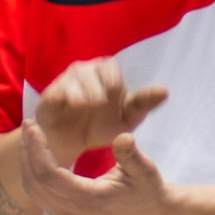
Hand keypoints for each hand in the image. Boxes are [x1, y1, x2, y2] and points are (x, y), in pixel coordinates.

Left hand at [17, 111, 179, 214]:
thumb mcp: (146, 170)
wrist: (145, 213)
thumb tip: (123, 137)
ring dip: (26, 160)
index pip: (50, 176)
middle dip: (28, 151)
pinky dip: (30, 171)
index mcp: (90, 200)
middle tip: (28, 124)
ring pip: (32, 189)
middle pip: (36, 182)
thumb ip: (132, 155)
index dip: (38, 150)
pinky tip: (33, 151)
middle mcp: (73, 212)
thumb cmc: (145, 187)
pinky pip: (37, 194)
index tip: (34, 126)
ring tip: (29, 134)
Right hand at [29, 56, 169, 165]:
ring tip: (85, 107)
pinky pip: (56, 92)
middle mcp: (86, 71)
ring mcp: (66, 80)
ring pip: (76, 77)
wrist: (70, 145)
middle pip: (94, 70)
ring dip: (83, 92)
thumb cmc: (101, 127)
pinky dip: (64, 98)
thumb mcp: (126, 120)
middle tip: (100, 105)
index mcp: (107, 73)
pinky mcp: (50, 95)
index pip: (112, 69)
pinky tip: (70, 108)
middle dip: (99, 87)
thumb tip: (165, 91)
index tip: (116, 99)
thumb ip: (143, 104)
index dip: (114, 84)